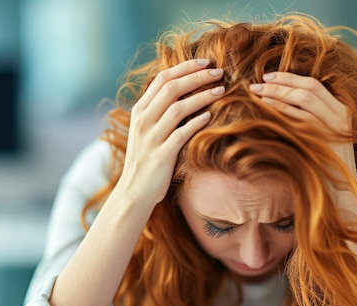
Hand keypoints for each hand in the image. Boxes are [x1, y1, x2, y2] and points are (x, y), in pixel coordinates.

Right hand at [117, 59, 224, 206]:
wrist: (134, 192)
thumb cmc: (146, 160)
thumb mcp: (147, 131)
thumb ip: (159, 112)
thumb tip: (184, 92)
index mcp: (139, 111)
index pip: (162, 78)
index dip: (185, 67)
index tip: (206, 62)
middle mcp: (143, 120)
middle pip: (172, 88)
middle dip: (198, 77)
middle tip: (220, 72)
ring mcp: (151, 137)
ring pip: (178, 108)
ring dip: (202, 96)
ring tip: (222, 90)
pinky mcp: (161, 155)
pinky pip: (181, 134)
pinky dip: (197, 123)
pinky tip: (210, 116)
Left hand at [249, 72, 356, 178]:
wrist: (340, 193)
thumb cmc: (324, 166)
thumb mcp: (324, 137)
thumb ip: (312, 117)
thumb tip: (281, 99)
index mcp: (343, 110)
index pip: (315, 85)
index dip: (290, 77)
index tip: (269, 76)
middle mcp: (340, 116)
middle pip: (310, 87)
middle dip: (281, 82)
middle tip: (258, 82)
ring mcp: (334, 127)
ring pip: (304, 99)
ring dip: (277, 93)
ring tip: (256, 92)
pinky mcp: (325, 139)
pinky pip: (299, 118)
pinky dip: (280, 109)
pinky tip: (264, 107)